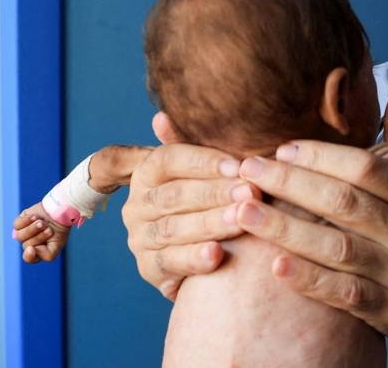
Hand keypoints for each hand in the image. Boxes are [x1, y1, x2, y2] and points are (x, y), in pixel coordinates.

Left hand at [12, 202, 70, 262]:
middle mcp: (28, 243)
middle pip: (26, 245)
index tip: (32, 248)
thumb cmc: (58, 230)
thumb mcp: (58, 245)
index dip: (29, 255)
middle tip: (49, 230)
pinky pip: (17, 225)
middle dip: (39, 236)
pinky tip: (35, 217)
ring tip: (42, 222)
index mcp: (37, 252)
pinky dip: (27, 220)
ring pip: (19, 236)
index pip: (29, 258)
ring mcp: (23, 233)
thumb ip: (47, 255)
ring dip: (33, 229)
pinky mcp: (19, 222)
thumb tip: (32, 249)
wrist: (59, 212)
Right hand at [120, 112, 258, 299]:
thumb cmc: (215, 198)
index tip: (239, 164)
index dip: (203, 161)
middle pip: (174, 195)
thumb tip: (161, 118)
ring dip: (211, 223)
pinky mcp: (150, 270)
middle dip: (215, 193)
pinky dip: (193, 259)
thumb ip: (193, 144)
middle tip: (251, 192)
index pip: (169, 159)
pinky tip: (217, 255)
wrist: (215, 251)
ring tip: (242, 219)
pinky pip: (169, 263)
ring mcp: (140, 238)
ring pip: (173, 228)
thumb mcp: (209, 170)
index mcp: (147, 172)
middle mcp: (137, 205)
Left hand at [232, 77, 387, 336]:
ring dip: (285, 229)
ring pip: (338, 248)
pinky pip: (342, 294)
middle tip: (247, 171)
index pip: (367, 168)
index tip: (280, 148)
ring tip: (243, 212)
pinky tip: (273, 265)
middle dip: (290, 186)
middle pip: (345, 204)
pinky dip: (307, 278)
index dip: (321, 156)